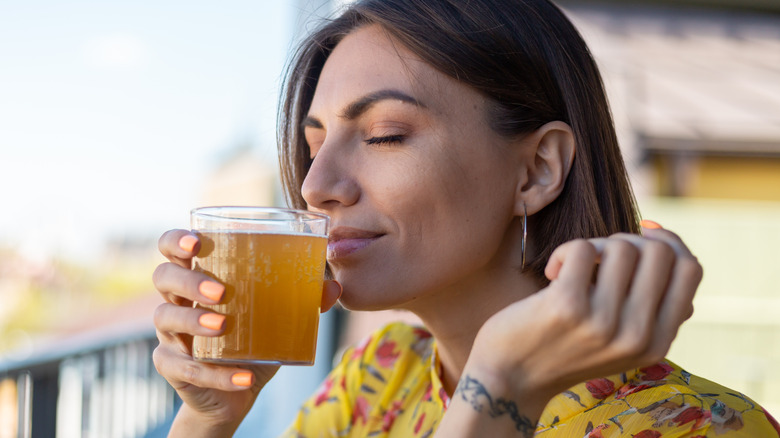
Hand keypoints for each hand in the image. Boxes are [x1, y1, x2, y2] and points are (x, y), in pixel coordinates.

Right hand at [151, 229, 341, 434]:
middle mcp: (177, 301)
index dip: (176, 240)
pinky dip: (216, 373)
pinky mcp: (172, 367)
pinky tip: (242, 376)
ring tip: (223, 325)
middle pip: (164, 277)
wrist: (234, 393)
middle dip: (188, 280)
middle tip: (220, 291)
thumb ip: (302, 300)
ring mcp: (170, 335)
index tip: (196, 242)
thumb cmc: (252, 341)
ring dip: (194, 320)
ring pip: (166, 317)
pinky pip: (185, 368)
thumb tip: (334, 287)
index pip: (172, 248)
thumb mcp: (277, 319)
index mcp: (198, 278)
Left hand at [470, 224, 702, 405]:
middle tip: (598, 258)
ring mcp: (603, 323)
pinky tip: (550, 274)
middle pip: (660, 251)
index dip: (669, 241)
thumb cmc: (564, 347)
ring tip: (571, 268)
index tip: (641, 234)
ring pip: (621, 247)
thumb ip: (651, 308)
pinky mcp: (568, 307)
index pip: (690, 269)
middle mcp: (637, 336)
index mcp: (657, 343)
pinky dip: (563, 250)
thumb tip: (670, 246)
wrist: (510, 379)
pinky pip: (582, 248)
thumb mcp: (620, 340)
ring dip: (593, 246)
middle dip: (628, 240)